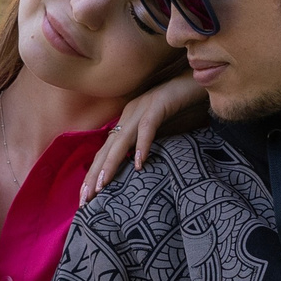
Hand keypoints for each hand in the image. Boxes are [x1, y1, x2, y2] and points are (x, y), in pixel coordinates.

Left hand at [80, 74, 208, 202]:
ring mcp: (143, 109)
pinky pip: (147, 127)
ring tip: (102, 185)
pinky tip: (138, 163)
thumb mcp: (160, 129)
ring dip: (110, 163)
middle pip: (106, 149)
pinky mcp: (159, 105)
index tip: (86, 198)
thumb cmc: (180, 106)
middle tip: (85, 200)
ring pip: (122, 140)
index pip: (105, 151)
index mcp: (127, 121)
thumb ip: (146, 143)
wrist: (196, 80)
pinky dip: (142, 144)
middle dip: (94, 175)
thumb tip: (137, 169)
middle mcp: (129, 115)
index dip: (94, 174)